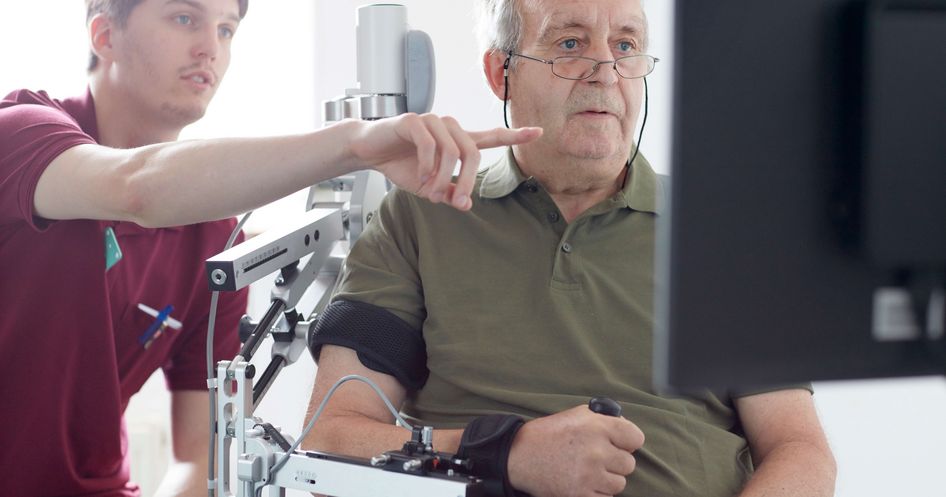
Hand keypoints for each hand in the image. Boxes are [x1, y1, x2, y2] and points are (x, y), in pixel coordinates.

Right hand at [347, 113, 541, 209]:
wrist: (369, 150)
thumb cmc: (401, 164)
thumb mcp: (428, 186)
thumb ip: (449, 194)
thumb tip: (466, 204)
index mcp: (457, 141)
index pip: (491, 137)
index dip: (515, 135)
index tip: (538, 132)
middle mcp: (449, 128)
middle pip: (472, 152)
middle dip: (467, 181)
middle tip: (457, 200)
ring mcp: (432, 122)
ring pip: (451, 150)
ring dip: (442, 177)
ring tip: (429, 192)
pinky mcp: (414, 121)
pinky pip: (429, 144)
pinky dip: (426, 165)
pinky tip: (418, 176)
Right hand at [507, 405, 644, 496]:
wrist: (520, 456)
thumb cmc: (550, 434)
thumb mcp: (577, 415)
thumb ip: (605, 420)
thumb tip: (626, 430)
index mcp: (597, 427)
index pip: (636, 438)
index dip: (628, 441)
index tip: (620, 444)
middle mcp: (596, 451)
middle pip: (629, 463)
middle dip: (615, 461)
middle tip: (598, 458)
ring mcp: (589, 475)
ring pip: (619, 483)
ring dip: (607, 479)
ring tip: (588, 471)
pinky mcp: (581, 495)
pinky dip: (597, 492)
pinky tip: (582, 482)